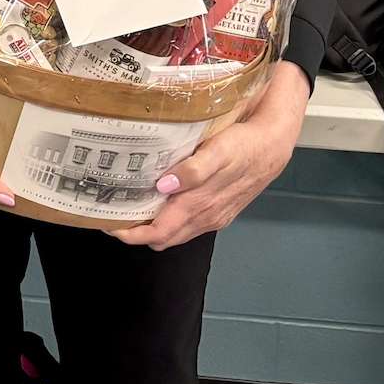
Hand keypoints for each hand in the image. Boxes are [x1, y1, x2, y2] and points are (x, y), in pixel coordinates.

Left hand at [116, 60, 307, 250]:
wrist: (274, 144)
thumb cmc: (244, 145)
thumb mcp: (219, 152)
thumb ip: (194, 170)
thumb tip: (164, 186)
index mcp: (201, 206)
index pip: (160, 233)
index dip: (133, 234)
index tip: (109, 224)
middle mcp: (206, 217)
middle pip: (165, 238)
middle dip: (137, 232)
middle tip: (113, 212)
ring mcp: (214, 216)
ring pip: (176, 232)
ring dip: (153, 226)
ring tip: (131, 205)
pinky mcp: (220, 210)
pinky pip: (189, 224)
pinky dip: (170, 219)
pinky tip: (161, 199)